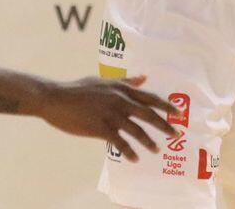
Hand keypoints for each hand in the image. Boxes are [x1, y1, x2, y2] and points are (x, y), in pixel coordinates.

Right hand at [35, 75, 177, 161]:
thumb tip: (144, 77)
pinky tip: (135, 159)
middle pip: (148, 114)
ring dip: (149, 142)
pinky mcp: (101, 128)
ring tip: (157, 150)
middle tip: (176, 134)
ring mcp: (111, 114)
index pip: (149, 97)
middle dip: (164, 125)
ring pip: (136, 130)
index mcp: (120, 88)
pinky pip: (120, 143)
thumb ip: (125, 80)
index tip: (178, 113)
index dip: (165, 105)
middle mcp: (119, 100)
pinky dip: (129, 152)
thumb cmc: (78, 89)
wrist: (56, 98)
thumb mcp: (102, 80)